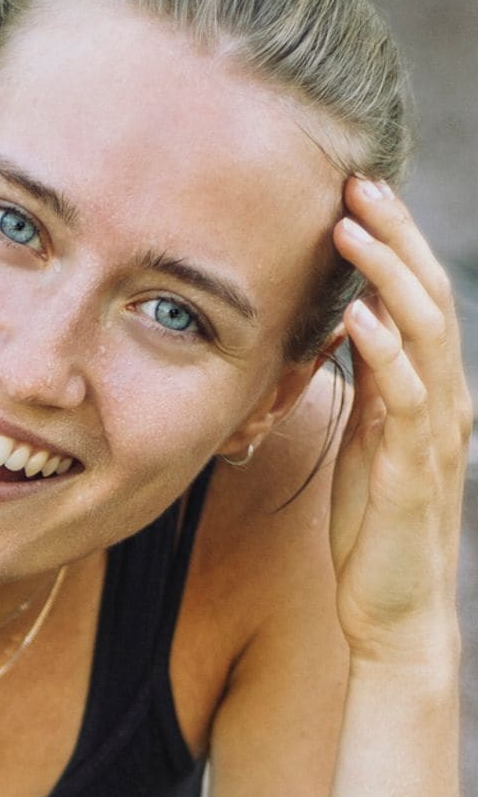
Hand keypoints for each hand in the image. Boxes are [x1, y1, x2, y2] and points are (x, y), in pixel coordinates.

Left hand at [328, 176, 471, 668]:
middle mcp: (446, 402)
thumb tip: (350, 329)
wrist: (394, 612)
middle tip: (357, 184)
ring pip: (424, 335)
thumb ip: (368, 388)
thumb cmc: (374, 531)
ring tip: (350, 231)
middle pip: (430, 298)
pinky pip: (405, 399)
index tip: (356, 195)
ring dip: (388, 277)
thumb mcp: (365, 443)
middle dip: (395, 237)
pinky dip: (385, 353)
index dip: (395, 244)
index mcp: (432, 392)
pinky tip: (360, 318)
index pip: (421, 299)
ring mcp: (435, 435)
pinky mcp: (414, 471)